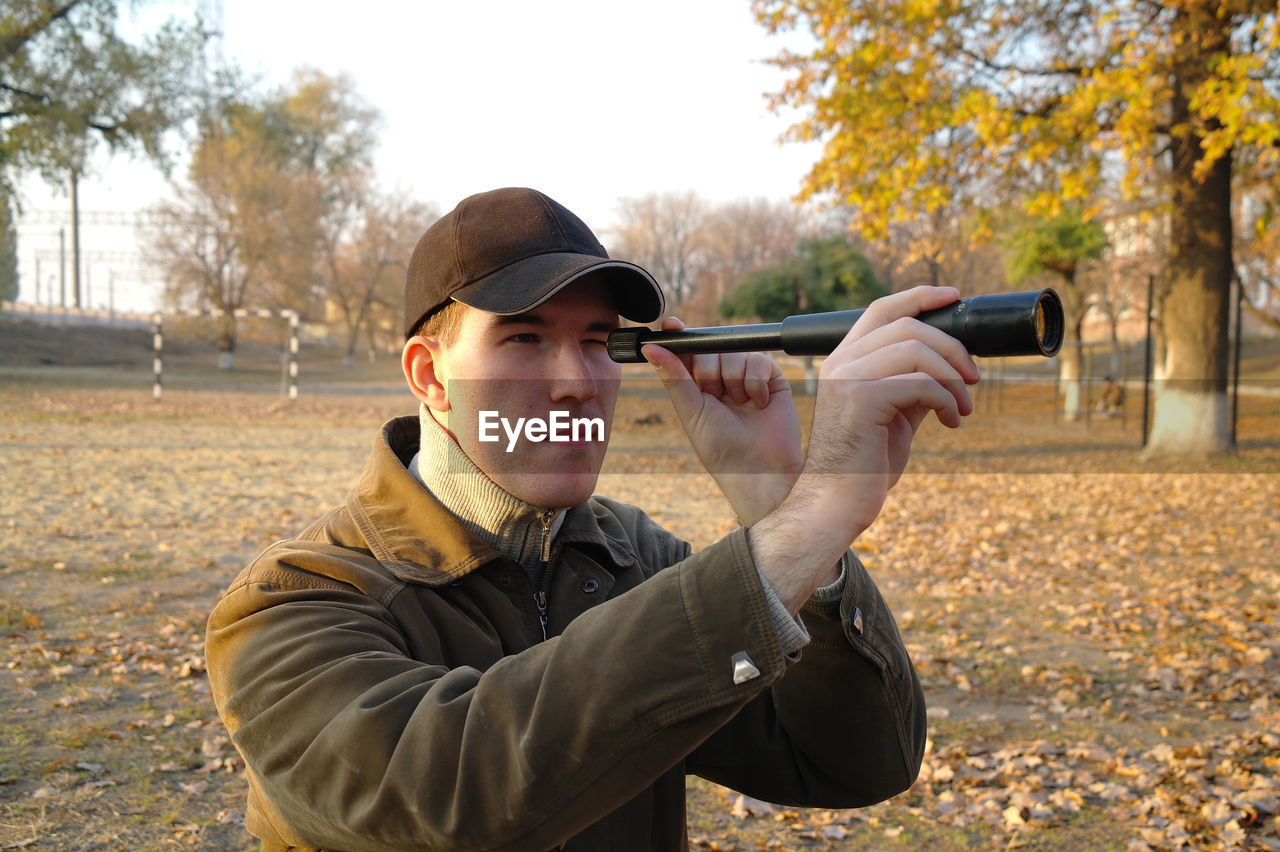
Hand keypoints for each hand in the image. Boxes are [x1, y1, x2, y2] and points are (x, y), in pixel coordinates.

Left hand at [642, 317, 802, 525]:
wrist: (758, 469)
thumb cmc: (720, 448)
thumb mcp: (691, 410)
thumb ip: (674, 376)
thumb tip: (649, 347)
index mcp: (697, 385)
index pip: (687, 351)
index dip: (678, 336)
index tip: (670, 325)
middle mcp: (722, 377)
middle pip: (710, 347)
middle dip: (709, 370)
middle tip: (715, 395)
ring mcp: (747, 376)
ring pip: (734, 352)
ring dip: (734, 380)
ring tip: (739, 404)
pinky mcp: (772, 378)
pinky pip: (759, 360)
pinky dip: (755, 382)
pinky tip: (758, 404)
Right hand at [747, 286, 980, 610]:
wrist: (834, 503)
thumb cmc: (864, 466)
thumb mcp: (895, 416)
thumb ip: (913, 385)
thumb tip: (950, 365)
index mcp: (844, 361)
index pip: (882, 309)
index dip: (920, 296)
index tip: (954, 297)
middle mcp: (841, 362)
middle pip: (908, 326)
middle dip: (952, 347)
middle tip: (974, 378)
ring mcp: (848, 378)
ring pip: (917, 350)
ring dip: (953, 377)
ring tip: (963, 406)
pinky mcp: (862, 400)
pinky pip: (921, 383)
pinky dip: (947, 400)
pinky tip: (951, 421)